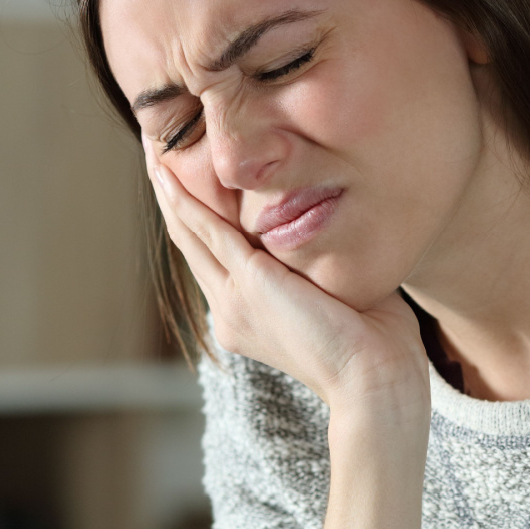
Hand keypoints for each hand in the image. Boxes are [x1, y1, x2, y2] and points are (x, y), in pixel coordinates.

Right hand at [147, 154, 427, 413]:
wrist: (375, 379)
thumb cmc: (376, 342)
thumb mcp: (338, 293)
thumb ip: (323, 261)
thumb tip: (338, 222)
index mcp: (250, 317)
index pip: (215, 257)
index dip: (198, 216)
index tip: (188, 178)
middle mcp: (232, 311)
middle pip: (190, 242)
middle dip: (171, 194)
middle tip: (154, 149)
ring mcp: (235, 300)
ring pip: (190, 234)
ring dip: (168, 189)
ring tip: (153, 148)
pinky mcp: (249, 284)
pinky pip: (208, 232)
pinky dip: (185, 201)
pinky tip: (167, 174)